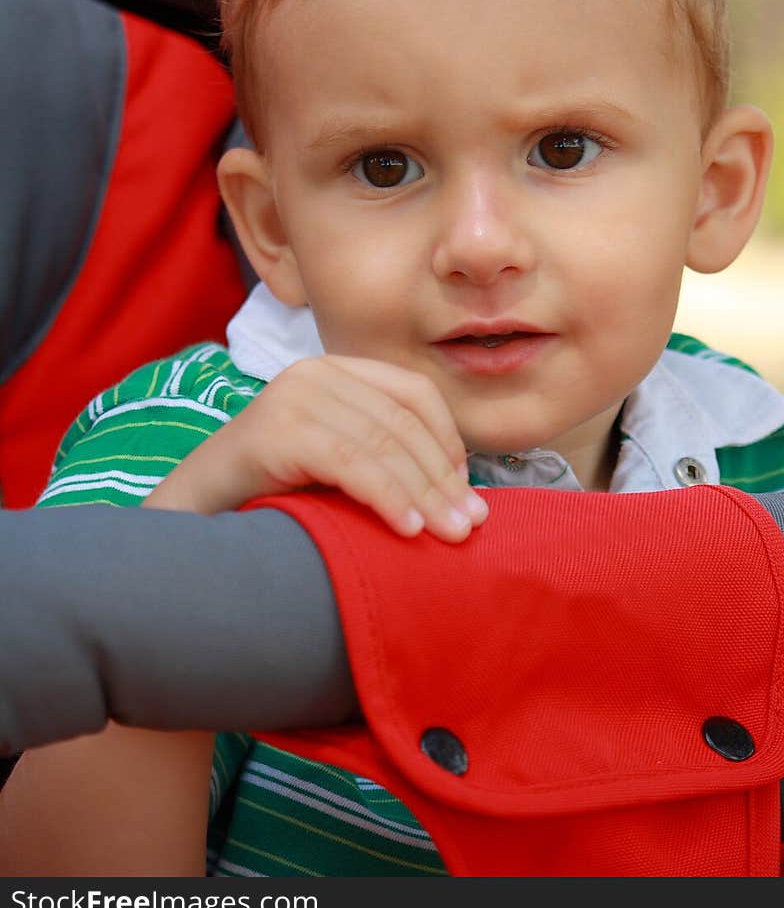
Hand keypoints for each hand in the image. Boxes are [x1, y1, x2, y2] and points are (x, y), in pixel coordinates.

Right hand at [144, 356, 487, 541]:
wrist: (189, 520)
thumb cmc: (270, 500)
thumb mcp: (337, 467)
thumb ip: (385, 461)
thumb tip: (462, 493)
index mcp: (334, 371)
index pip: (414, 393)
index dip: (449, 441)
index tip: (467, 492)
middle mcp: (313, 371)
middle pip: (403, 420)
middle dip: (443, 476)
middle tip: (470, 525)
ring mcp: (292, 395)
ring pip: (383, 443)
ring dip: (424, 493)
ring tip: (449, 536)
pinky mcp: (276, 429)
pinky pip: (352, 463)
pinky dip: (388, 496)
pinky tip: (408, 529)